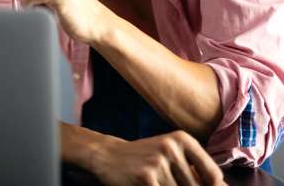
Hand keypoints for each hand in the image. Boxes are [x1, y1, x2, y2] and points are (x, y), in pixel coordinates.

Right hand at [92, 131, 224, 185]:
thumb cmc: (145, 160)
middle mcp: (172, 147)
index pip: (214, 175)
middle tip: (166, 181)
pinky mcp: (146, 177)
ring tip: (157, 182)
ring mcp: (158, 162)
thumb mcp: (171, 157)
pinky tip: (149, 185)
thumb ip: (196, 172)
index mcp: (183, 139)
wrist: (107, 156)